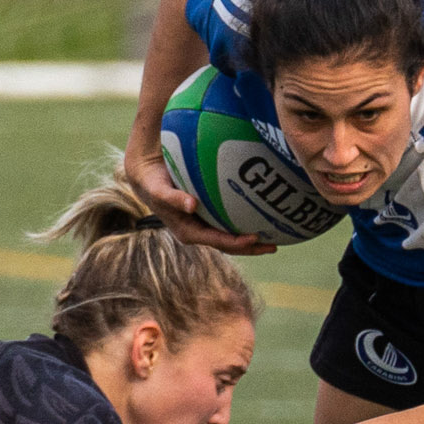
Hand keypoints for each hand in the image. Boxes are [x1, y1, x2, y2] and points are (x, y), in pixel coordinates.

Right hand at [125, 147, 278, 256]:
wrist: (147, 176)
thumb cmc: (153, 182)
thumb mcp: (159, 190)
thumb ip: (173, 198)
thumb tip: (192, 204)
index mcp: (188, 232)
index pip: (217, 241)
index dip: (236, 243)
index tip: (254, 238)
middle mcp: (198, 232)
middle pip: (228, 245)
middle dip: (251, 247)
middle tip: (274, 246)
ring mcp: (204, 225)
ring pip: (231, 235)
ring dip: (252, 239)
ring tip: (275, 235)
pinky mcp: (208, 215)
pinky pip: (230, 221)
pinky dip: (246, 220)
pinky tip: (263, 213)